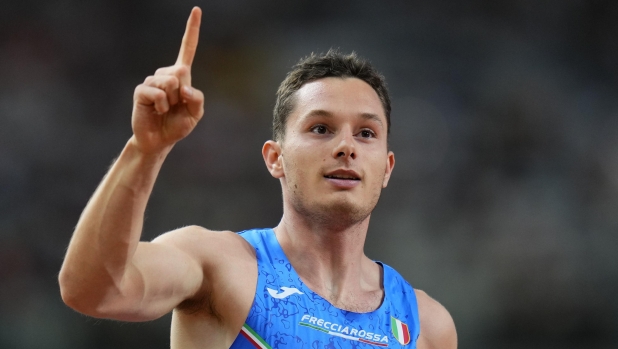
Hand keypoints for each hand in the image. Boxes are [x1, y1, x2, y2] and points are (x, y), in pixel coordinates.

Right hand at [131, 7, 204, 153]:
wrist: (158, 141)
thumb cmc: (177, 126)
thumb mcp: (195, 114)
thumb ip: (197, 99)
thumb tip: (183, 87)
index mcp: (181, 77)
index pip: (187, 49)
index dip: (192, 30)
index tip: (197, 10)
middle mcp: (166, 74)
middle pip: (181, 72)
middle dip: (183, 93)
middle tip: (175, 106)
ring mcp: (152, 81)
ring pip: (170, 83)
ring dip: (171, 102)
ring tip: (165, 110)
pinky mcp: (142, 91)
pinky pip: (157, 93)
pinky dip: (161, 105)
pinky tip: (157, 111)